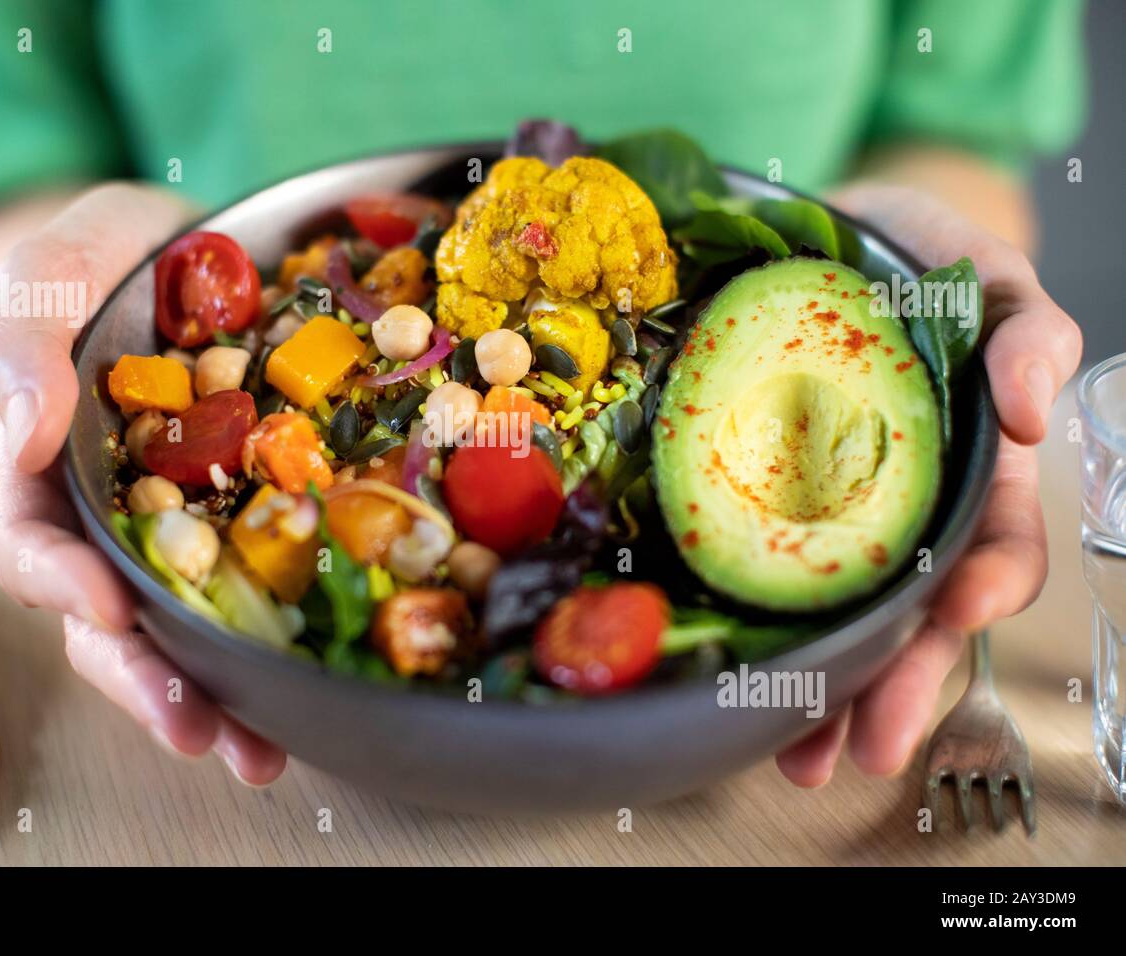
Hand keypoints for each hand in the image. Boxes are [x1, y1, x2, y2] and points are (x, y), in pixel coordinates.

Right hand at [0, 184, 285, 785]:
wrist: (209, 248)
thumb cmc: (115, 256)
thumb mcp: (58, 263)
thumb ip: (23, 336)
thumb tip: (18, 429)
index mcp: (53, 466)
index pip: (38, 543)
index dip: (64, 582)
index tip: (106, 607)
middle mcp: (116, 516)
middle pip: (111, 620)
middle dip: (147, 680)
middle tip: (194, 728)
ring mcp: (192, 527)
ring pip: (185, 630)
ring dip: (215, 697)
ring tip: (256, 752)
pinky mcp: (260, 523)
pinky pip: (267, 594)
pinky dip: (283, 650)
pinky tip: (313, 692)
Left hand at [774, 184, 1081, 786]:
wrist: (814, 240)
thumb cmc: (914, 260)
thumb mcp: (984, 276)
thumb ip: (1025, 331)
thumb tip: (1028, 410)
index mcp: (967, 470)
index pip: (994, 544)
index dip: (986, 584)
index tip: (962, 612)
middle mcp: (904, 514)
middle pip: (915, 617)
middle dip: (899, 684)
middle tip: (869, 747)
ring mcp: (830, 523)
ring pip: (844, 627)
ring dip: (829, 701)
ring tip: (802, 760)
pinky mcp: (758, 515)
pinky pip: (764, 591)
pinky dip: (762, 650)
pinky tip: (745, 703)